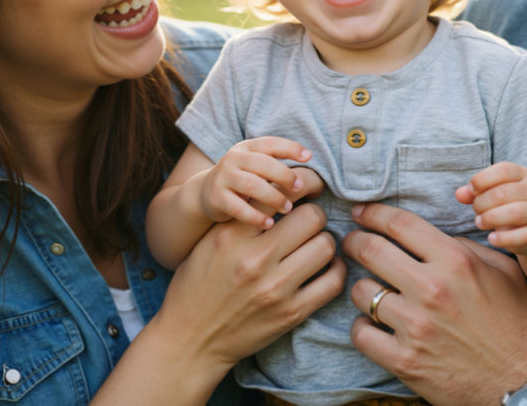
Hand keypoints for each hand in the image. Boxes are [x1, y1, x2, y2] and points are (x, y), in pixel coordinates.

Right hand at [159, 202, 344, 366]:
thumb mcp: (209, 242)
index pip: (279, 193)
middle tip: (309, 222)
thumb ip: (241, 215)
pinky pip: (332, 282)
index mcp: (231, 236)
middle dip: (314, 215)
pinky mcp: (291, 314)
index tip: (302, 190)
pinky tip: (326, 267)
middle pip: (311, 217)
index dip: (297, 186)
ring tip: (315, 244)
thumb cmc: (198, 285)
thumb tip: (279, 188)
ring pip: (325, 246)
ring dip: (324, 242)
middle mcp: (255, 260)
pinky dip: (335, 270)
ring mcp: (275, 289)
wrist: (191, 339)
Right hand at [198, 136, 311, 228]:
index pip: (271, 143)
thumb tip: (312, 166)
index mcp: (247, 147)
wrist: (204, 193)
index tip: (309, 157)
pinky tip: (270, 224)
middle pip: (263, 163)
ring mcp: (224, 177)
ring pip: (252, 185)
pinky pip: (238, 207)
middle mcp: (234, 158)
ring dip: (273, 197)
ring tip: (287, 208)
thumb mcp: (256, 166)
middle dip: (284, 175)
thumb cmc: (241, 179)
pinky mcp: (216, 198)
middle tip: (300, 188)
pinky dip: (256, 216)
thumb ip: (276, 163)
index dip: (291, 148)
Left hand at [342, 203, 526, 404]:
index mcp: (456, 262)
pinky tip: (374, 325)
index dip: (373, 213)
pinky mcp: (404, 360)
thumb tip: (434, 236)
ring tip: (371, 290)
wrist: (524, 382)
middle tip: (351, 243)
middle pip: (371, 250)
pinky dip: (363, 327)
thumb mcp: (503, 272)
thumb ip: (467, 247)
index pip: (400, 224)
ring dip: (362, 288)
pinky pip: (361, 333)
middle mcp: (432, 289)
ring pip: (362, 292)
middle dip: (354, 242)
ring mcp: (415, 326)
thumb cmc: (516, 325)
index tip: (361, 211)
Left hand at [456, 162, 526, 254]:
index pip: (504, 170)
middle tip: (476, 210)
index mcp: (522, 174)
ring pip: (514, 213)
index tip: (472, 190)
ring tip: (479, 222)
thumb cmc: (507, 204)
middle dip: (482, 202)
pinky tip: (491, 238)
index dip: (483, 179)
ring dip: (490, 218)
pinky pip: (520, 236)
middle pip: (503, 193)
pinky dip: (503, 239)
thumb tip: (459, 194)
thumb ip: (474, 192)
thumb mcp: (492, 192)